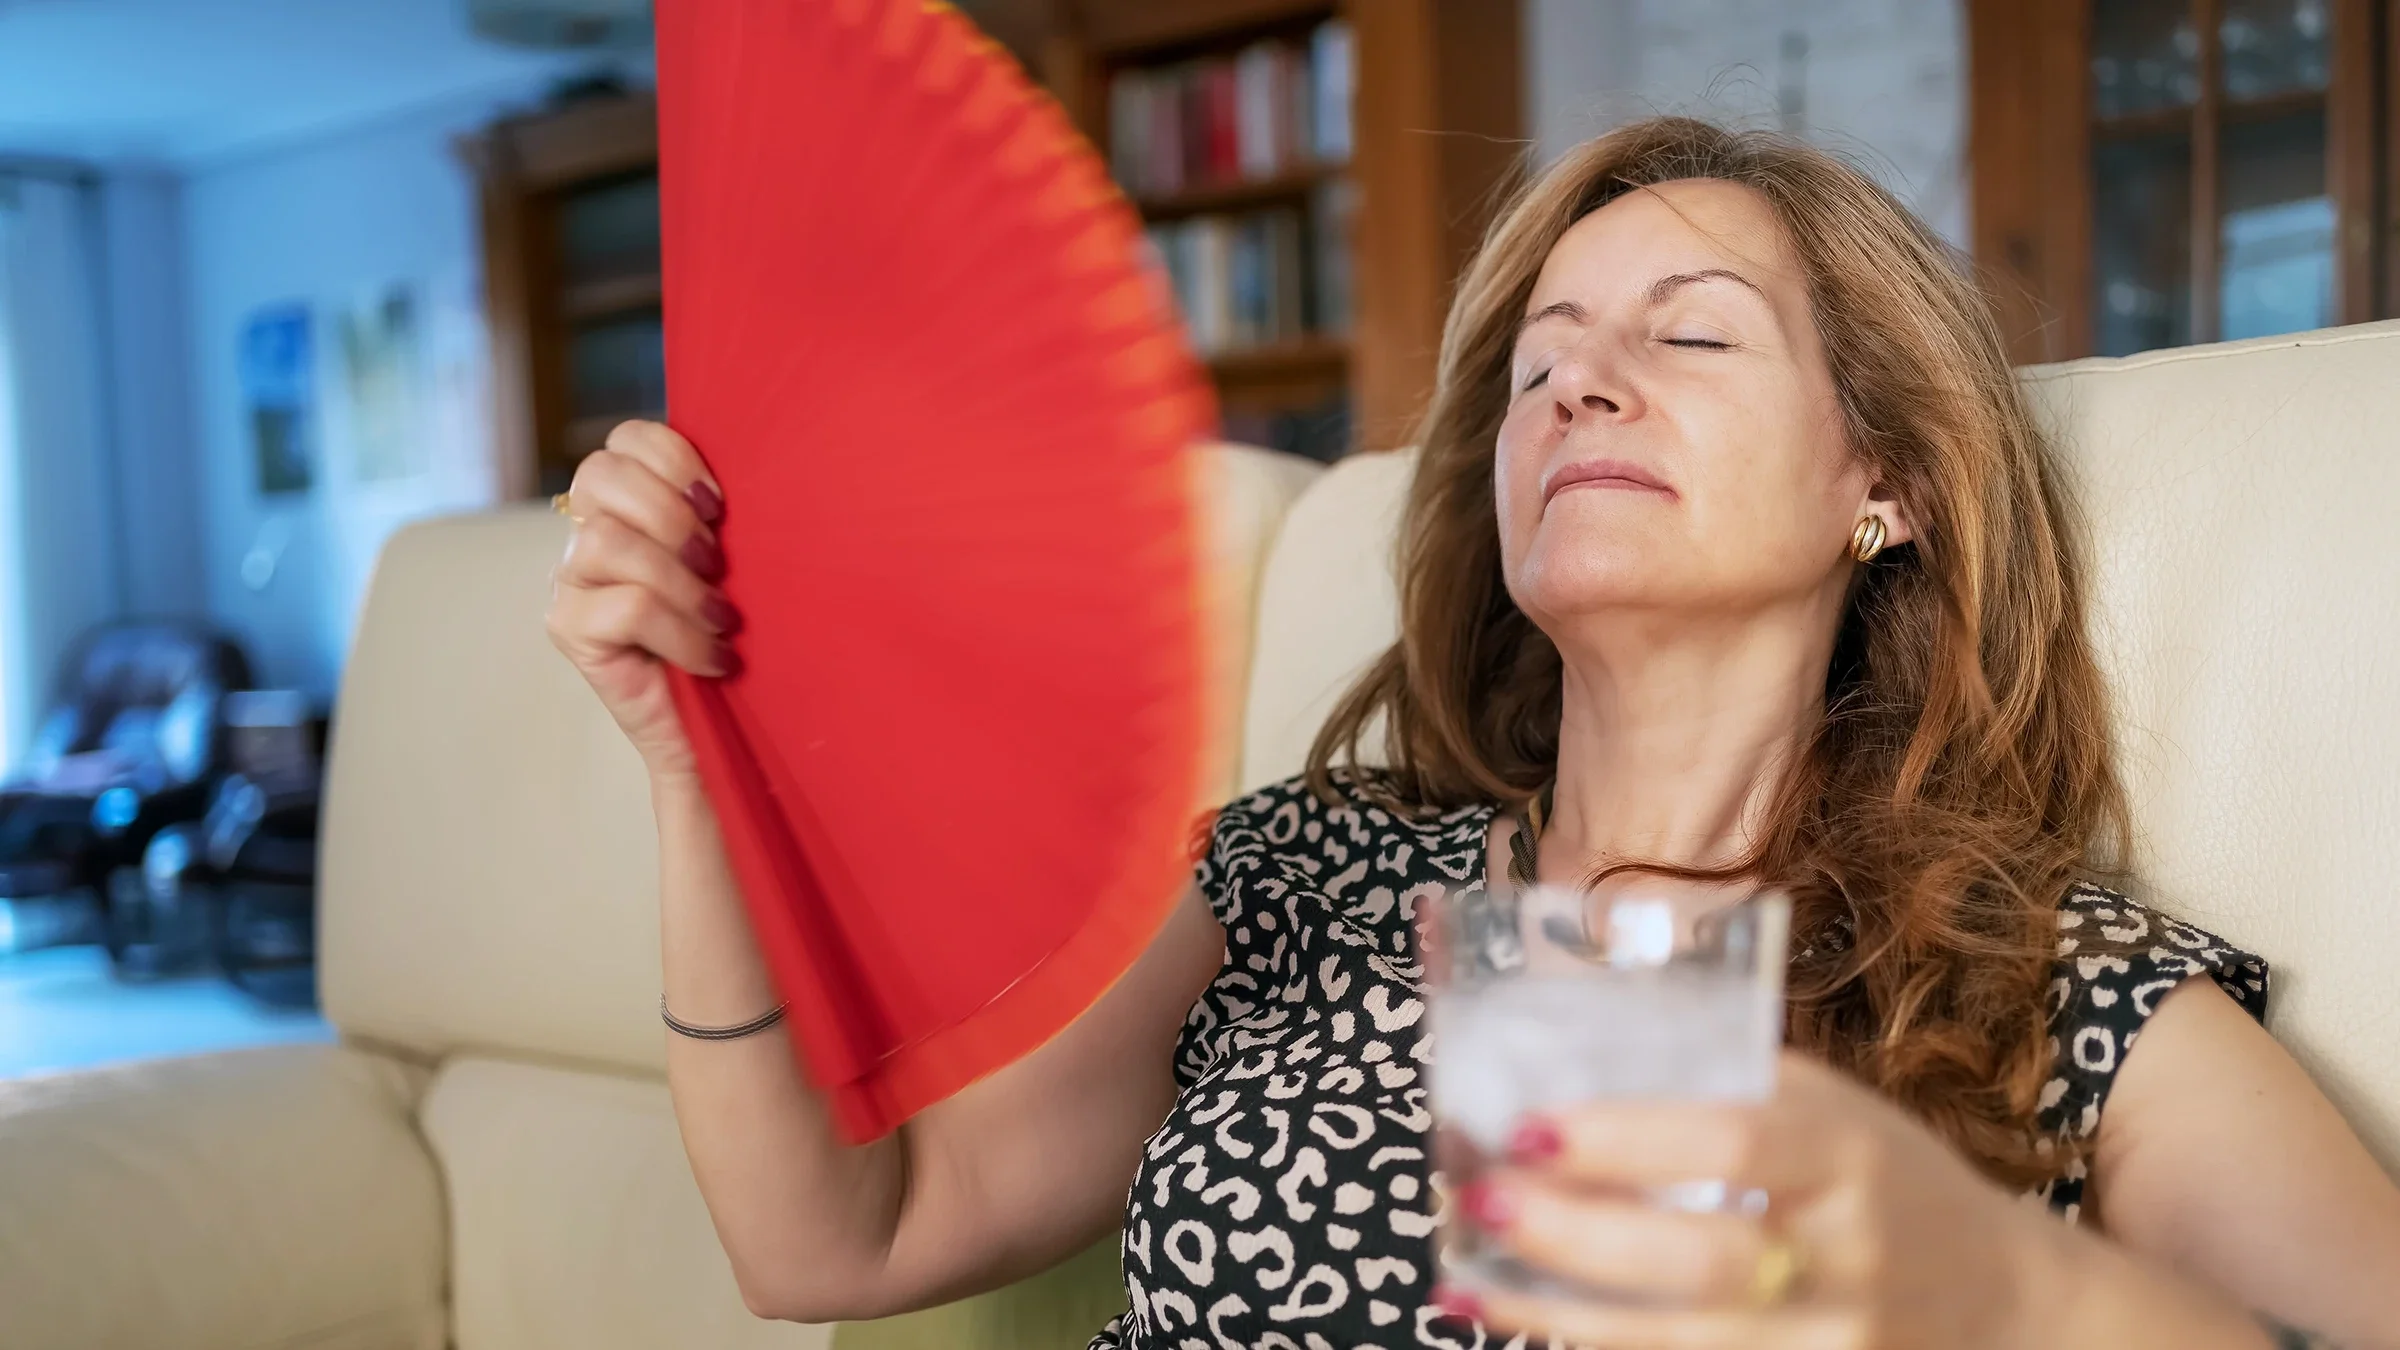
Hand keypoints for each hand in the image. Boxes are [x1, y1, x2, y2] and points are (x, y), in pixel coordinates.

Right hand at [545, 419, 739, 779]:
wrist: (713, 732)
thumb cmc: (731, 637)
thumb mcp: (733, 564)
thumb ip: (718, 518)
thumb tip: (761, 468)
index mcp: (627, 502)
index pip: (625, 439)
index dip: (674, 459)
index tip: (721, 505)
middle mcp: (586, 531)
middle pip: (600, 476)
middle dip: (671, 514)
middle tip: (719, 563)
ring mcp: (569, 580)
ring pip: (607, 542)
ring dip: (679, 580)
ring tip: (721, 617)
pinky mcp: (567, 628)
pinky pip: (625, 607)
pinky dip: (681, 632)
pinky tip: (714, 658)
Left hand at [1440, 1052, 2061, 1348]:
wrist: (2003, 1303)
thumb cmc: (1885, 1180)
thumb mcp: (1831, 1108)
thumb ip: (1722, 1080)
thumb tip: (1569, 1042)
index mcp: (1848, 1155)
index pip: (1732, 1142)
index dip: (1625, 1138)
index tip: (1527, 1126)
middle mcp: (1845, 1257)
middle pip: (1699, 1262)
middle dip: (1575, 1238)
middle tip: (1479, 1200)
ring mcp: (1834, 1343)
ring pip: (1682, 1346)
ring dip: (1557, 1315)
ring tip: (1465, 1279)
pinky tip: (1524, 1326)